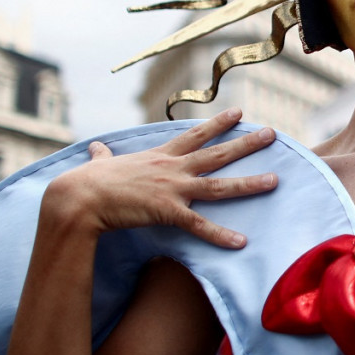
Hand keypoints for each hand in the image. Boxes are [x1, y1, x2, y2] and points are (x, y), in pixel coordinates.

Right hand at [43, 108, 277, 247]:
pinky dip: (221, 235)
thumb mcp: (99, 163)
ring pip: (219, 185)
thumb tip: (94, 149)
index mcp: (159, 156)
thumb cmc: (87, 182)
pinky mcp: (168, 211)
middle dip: (246, 144)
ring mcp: (173, 189)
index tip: (239, 113)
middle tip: (271, 134)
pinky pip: (200, 226)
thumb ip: (103, 156)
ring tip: (274, 180)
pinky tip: (241, 242)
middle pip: (217, 153)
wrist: (80, 198)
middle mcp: (172, 168)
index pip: (195, 135)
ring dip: (248, 183)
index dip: (218, 123)